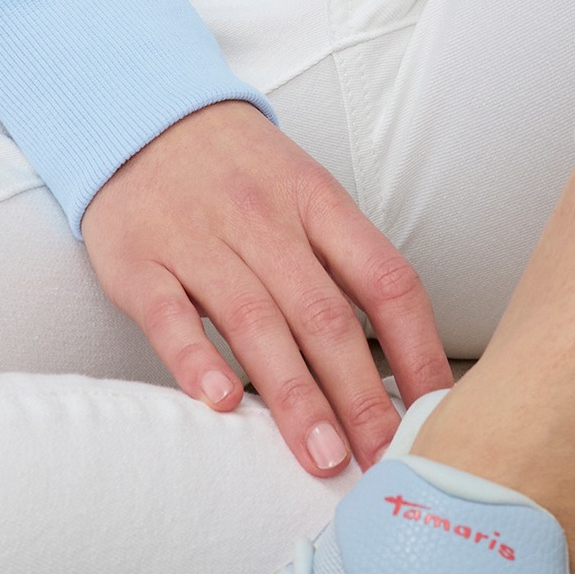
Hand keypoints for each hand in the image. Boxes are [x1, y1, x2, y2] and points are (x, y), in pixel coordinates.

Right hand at [82, 100, 452, 476]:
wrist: (142, 116)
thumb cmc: (238, 172)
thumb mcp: (304, 194)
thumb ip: (343, 266)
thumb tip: (400, 363)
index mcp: (317, 203)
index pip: (385, 279)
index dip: (417, 349)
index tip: (435, 413)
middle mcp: (263, 221)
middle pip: (324, 314)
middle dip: (360, 394)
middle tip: (381, 458)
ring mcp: (198, 241)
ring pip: (255, 322)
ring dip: (294, 395)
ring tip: (323, 454)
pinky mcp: (139, 262)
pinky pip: (169, 315)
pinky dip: (195, 358)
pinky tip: (220, 401)